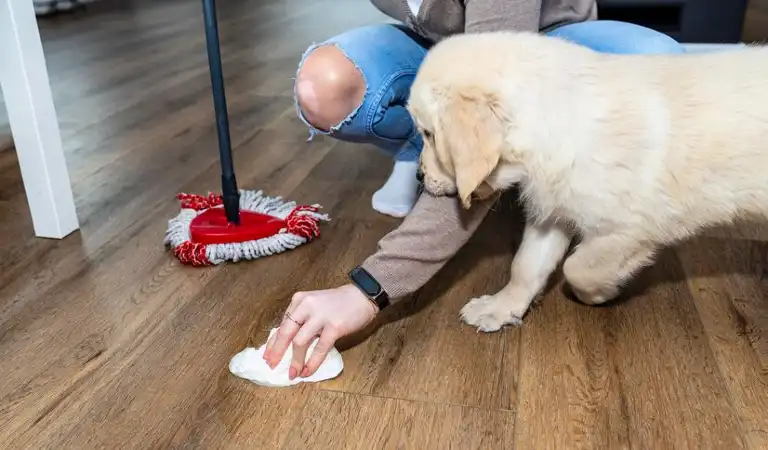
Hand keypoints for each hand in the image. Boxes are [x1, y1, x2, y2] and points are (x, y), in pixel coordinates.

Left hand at [263, 284, 377, 379]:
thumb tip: (287, 344)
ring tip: (293, 374)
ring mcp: (320, 316)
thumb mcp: (314, 305)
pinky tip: (307, 371)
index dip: (273, 342)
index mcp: (299, 301)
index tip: (267, 356)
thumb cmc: (338, 303)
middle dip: (277, 352)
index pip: (282, 324)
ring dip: (295, 361)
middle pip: (286, 333)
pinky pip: (320, 348)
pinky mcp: (334, 326)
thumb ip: (302, 320)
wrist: (362, 295)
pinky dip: (312, 362)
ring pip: (300, 342)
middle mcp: (306, 306)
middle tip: (272, 366)